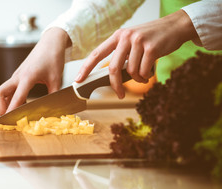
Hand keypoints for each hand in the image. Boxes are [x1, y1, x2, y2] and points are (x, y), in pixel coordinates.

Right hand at [0, 28, 70, 115]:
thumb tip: (53, 109)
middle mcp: (18, 76)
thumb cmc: (53, 58)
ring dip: (5, 102)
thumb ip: (54, 95)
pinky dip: (11, 97)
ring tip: (17, 112)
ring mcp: (16, 75)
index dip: (12, 109)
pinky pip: (9, 88)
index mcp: (27, 77)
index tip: (9, 120)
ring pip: (3, 91)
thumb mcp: (56, 79)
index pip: (16, 96)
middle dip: (0, 106)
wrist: (50, 42)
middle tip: (8, 117)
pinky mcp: (18, 75)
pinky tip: (22, 103)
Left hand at [75, 10, 199, 98]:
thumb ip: (121, 53)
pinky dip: (146, 77)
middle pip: (113, 68)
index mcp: (118, 36)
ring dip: (137, 79)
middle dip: (115, 85)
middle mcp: (126, 37)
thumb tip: (111, 75)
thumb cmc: (151, 37)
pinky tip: (149, 73)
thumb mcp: (132, 40)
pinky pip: (143, 71)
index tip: (78, 79)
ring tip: (143, 76)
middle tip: (119, 94)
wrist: (175, 26)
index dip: (86, 68)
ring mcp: (138, 41)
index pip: (97, 54)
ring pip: (131, 71)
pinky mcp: (152, 48)